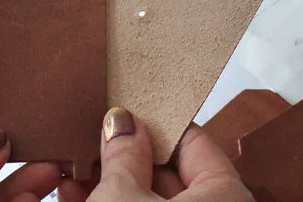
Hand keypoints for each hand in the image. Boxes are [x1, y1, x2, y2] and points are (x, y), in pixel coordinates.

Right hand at [58, 108, 252, 201]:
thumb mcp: (121, 196)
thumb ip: (123, 154)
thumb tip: (122, 122)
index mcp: (226, 196)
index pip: (194, 141)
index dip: (155, 122)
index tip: (128, 109)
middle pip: (171, 175)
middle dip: (127, 157)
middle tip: (96, 138)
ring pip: (151, 201)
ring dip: (113, 184)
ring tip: (75, 168)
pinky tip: (76, 195)